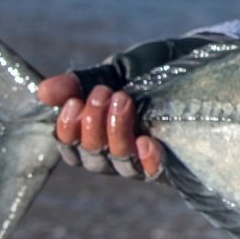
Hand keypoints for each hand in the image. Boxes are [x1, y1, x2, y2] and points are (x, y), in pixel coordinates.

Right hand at [37, 73, 163, 178]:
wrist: (197, 66)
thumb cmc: (149, 71)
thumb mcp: (114, 72)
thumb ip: (80, 82)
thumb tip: (42, 93)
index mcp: (94, 136)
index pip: (69, 147)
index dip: (67, 130)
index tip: (74, 102)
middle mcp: (114, 155)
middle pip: (92, 157)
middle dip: (94, 125)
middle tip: (103, 93)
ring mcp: (142, 162)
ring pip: (120, 163)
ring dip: (117, 133)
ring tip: (123, 100)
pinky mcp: (170, 164)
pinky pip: (151, 172)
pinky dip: (146, 159)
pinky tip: (146, 140)